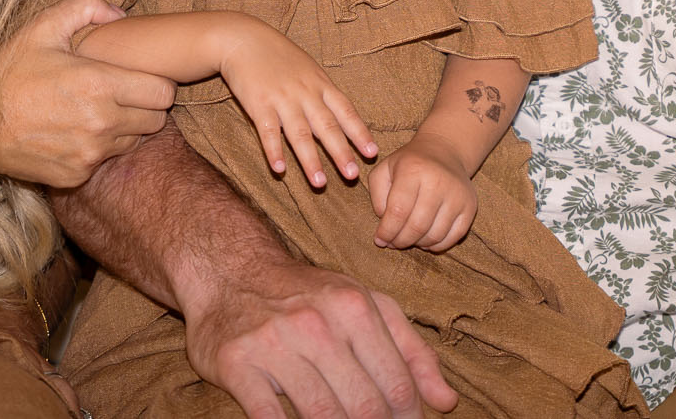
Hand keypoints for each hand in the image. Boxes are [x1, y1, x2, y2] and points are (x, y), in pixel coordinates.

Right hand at [0, 0, 174, 186]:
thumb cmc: (9, 74)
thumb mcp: (42, 27)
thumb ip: (85, 5)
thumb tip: (120, 13)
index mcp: (99, 84)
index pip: (163, 92)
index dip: (157, 82)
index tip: (140, 76)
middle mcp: (101, 123)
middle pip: (156, 120)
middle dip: (146, 105)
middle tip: (123, 92)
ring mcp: (90, 153)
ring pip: (134, 141)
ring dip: (126, 127)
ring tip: (99, 110)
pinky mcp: (78, 175)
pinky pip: (107, 160)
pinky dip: (100, 148)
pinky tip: (78, 131)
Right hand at [185, 258, 457, 418]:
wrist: (229, 272)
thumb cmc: (307, 297)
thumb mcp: (366, 306)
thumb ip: (411, 351)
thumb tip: (445, 402)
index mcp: (354, 307)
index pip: (398, 386)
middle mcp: (315, 323)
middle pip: (365, 406)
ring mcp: (274, 343)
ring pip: (323, 415)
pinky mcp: (236, 363)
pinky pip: (269, 417)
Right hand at [216, 17, 378, 188]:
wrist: (243, 39)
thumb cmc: (278, 55)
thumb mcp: (308, 68)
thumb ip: (323, 91)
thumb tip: (342, 115)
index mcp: (320, 84)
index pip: (345, 111)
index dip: (359, 132)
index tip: (372, 152)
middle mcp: (305, 93)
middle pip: (326, 126)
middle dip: (341, 152)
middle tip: (352, 175)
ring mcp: (282, 99)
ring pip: (299, 134)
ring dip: (310, 160)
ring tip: (319, 183)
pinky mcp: (258, 104)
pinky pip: (268, 132)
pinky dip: (274, 151)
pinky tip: (280, 170)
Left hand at [366, 135, 476, 251]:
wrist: (444, 151)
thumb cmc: (408, 164)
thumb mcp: (384, 170)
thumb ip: (377, 196)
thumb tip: (385, 223)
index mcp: (413, 169)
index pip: (398, 211)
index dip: (387, 231)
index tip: (379, 240)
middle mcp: (438, 182)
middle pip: (417, 226)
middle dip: (400, 241)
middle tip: (392, 243)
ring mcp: (457, 195)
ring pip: (435, 235)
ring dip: (417, 244)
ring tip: (407, 240)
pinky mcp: (470, 206)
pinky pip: (454, 237)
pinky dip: (437, 245)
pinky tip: (425, 240)